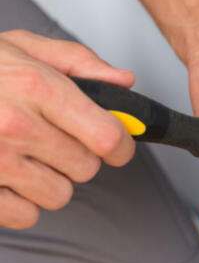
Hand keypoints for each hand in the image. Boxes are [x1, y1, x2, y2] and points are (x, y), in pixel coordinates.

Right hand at [0, 30, 135, 228]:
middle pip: (86, 168)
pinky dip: (20, 202)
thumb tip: (123, 83)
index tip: (116, 145)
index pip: (108, 137)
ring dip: (49, 180)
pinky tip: (4, 177)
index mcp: (36, 87)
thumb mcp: (20, 46)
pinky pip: (26, 216)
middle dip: (77, 156)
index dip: (120, 146)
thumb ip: (78, 63)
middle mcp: (16, 125)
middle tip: (51, 140)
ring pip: (59, 195)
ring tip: (22, 156)